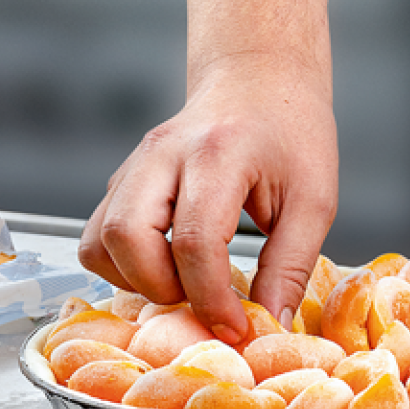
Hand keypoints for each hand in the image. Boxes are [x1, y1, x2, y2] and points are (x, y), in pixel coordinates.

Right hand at [80, 53, 339, 342]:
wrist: (258, 80)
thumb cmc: (290, 133)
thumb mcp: (313, 200)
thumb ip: (291, 265)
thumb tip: (269, 326)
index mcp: (217, 153)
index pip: (194, 240)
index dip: (211, 299)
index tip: (236, 328)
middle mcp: (163, 154)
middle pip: (127, 236)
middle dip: (162, 288)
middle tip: (202, 302)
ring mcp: (134, 165)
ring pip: (99, 240)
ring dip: (134, 280)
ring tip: (182, 285)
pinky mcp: (122, 181)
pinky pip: (97, 236)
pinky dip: (120, 267)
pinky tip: (163, 268)